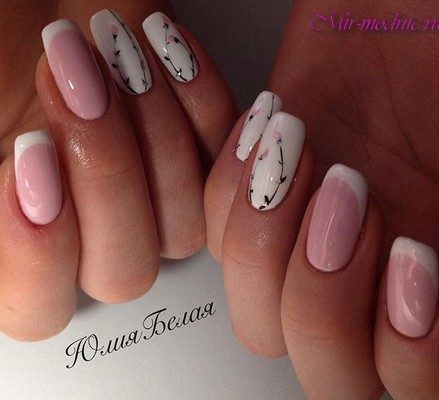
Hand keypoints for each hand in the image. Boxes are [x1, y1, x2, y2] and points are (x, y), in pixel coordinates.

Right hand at [0, 0, 235, 339]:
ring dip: (155, 138)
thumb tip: (11, 191)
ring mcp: (152, 194)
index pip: (38, 305)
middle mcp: (91, 223)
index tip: (27, 161)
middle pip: (123, 271)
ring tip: (116, 48)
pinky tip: (166, 43)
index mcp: (29, 225)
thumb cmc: (4, 27)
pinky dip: (204, 105)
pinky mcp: (200, 153)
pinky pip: (226, 164)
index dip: (36, 256)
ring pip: (182, 230)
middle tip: (74, 81)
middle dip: (105, 176)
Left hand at [205, 1, 438, 398]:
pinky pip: (217, 228)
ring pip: (255, 308)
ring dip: (272, 239)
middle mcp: (365, 269)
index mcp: (431, 274)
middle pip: (322, 363)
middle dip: (324, 300)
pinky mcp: (255, 191)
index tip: (415, 253)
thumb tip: (432, 282)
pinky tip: (278, 124)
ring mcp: (302, 235)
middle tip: (351, 201)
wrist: (394, 4)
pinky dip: (235, 182)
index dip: (411, 354)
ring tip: (305, 152)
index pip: (411, 382)